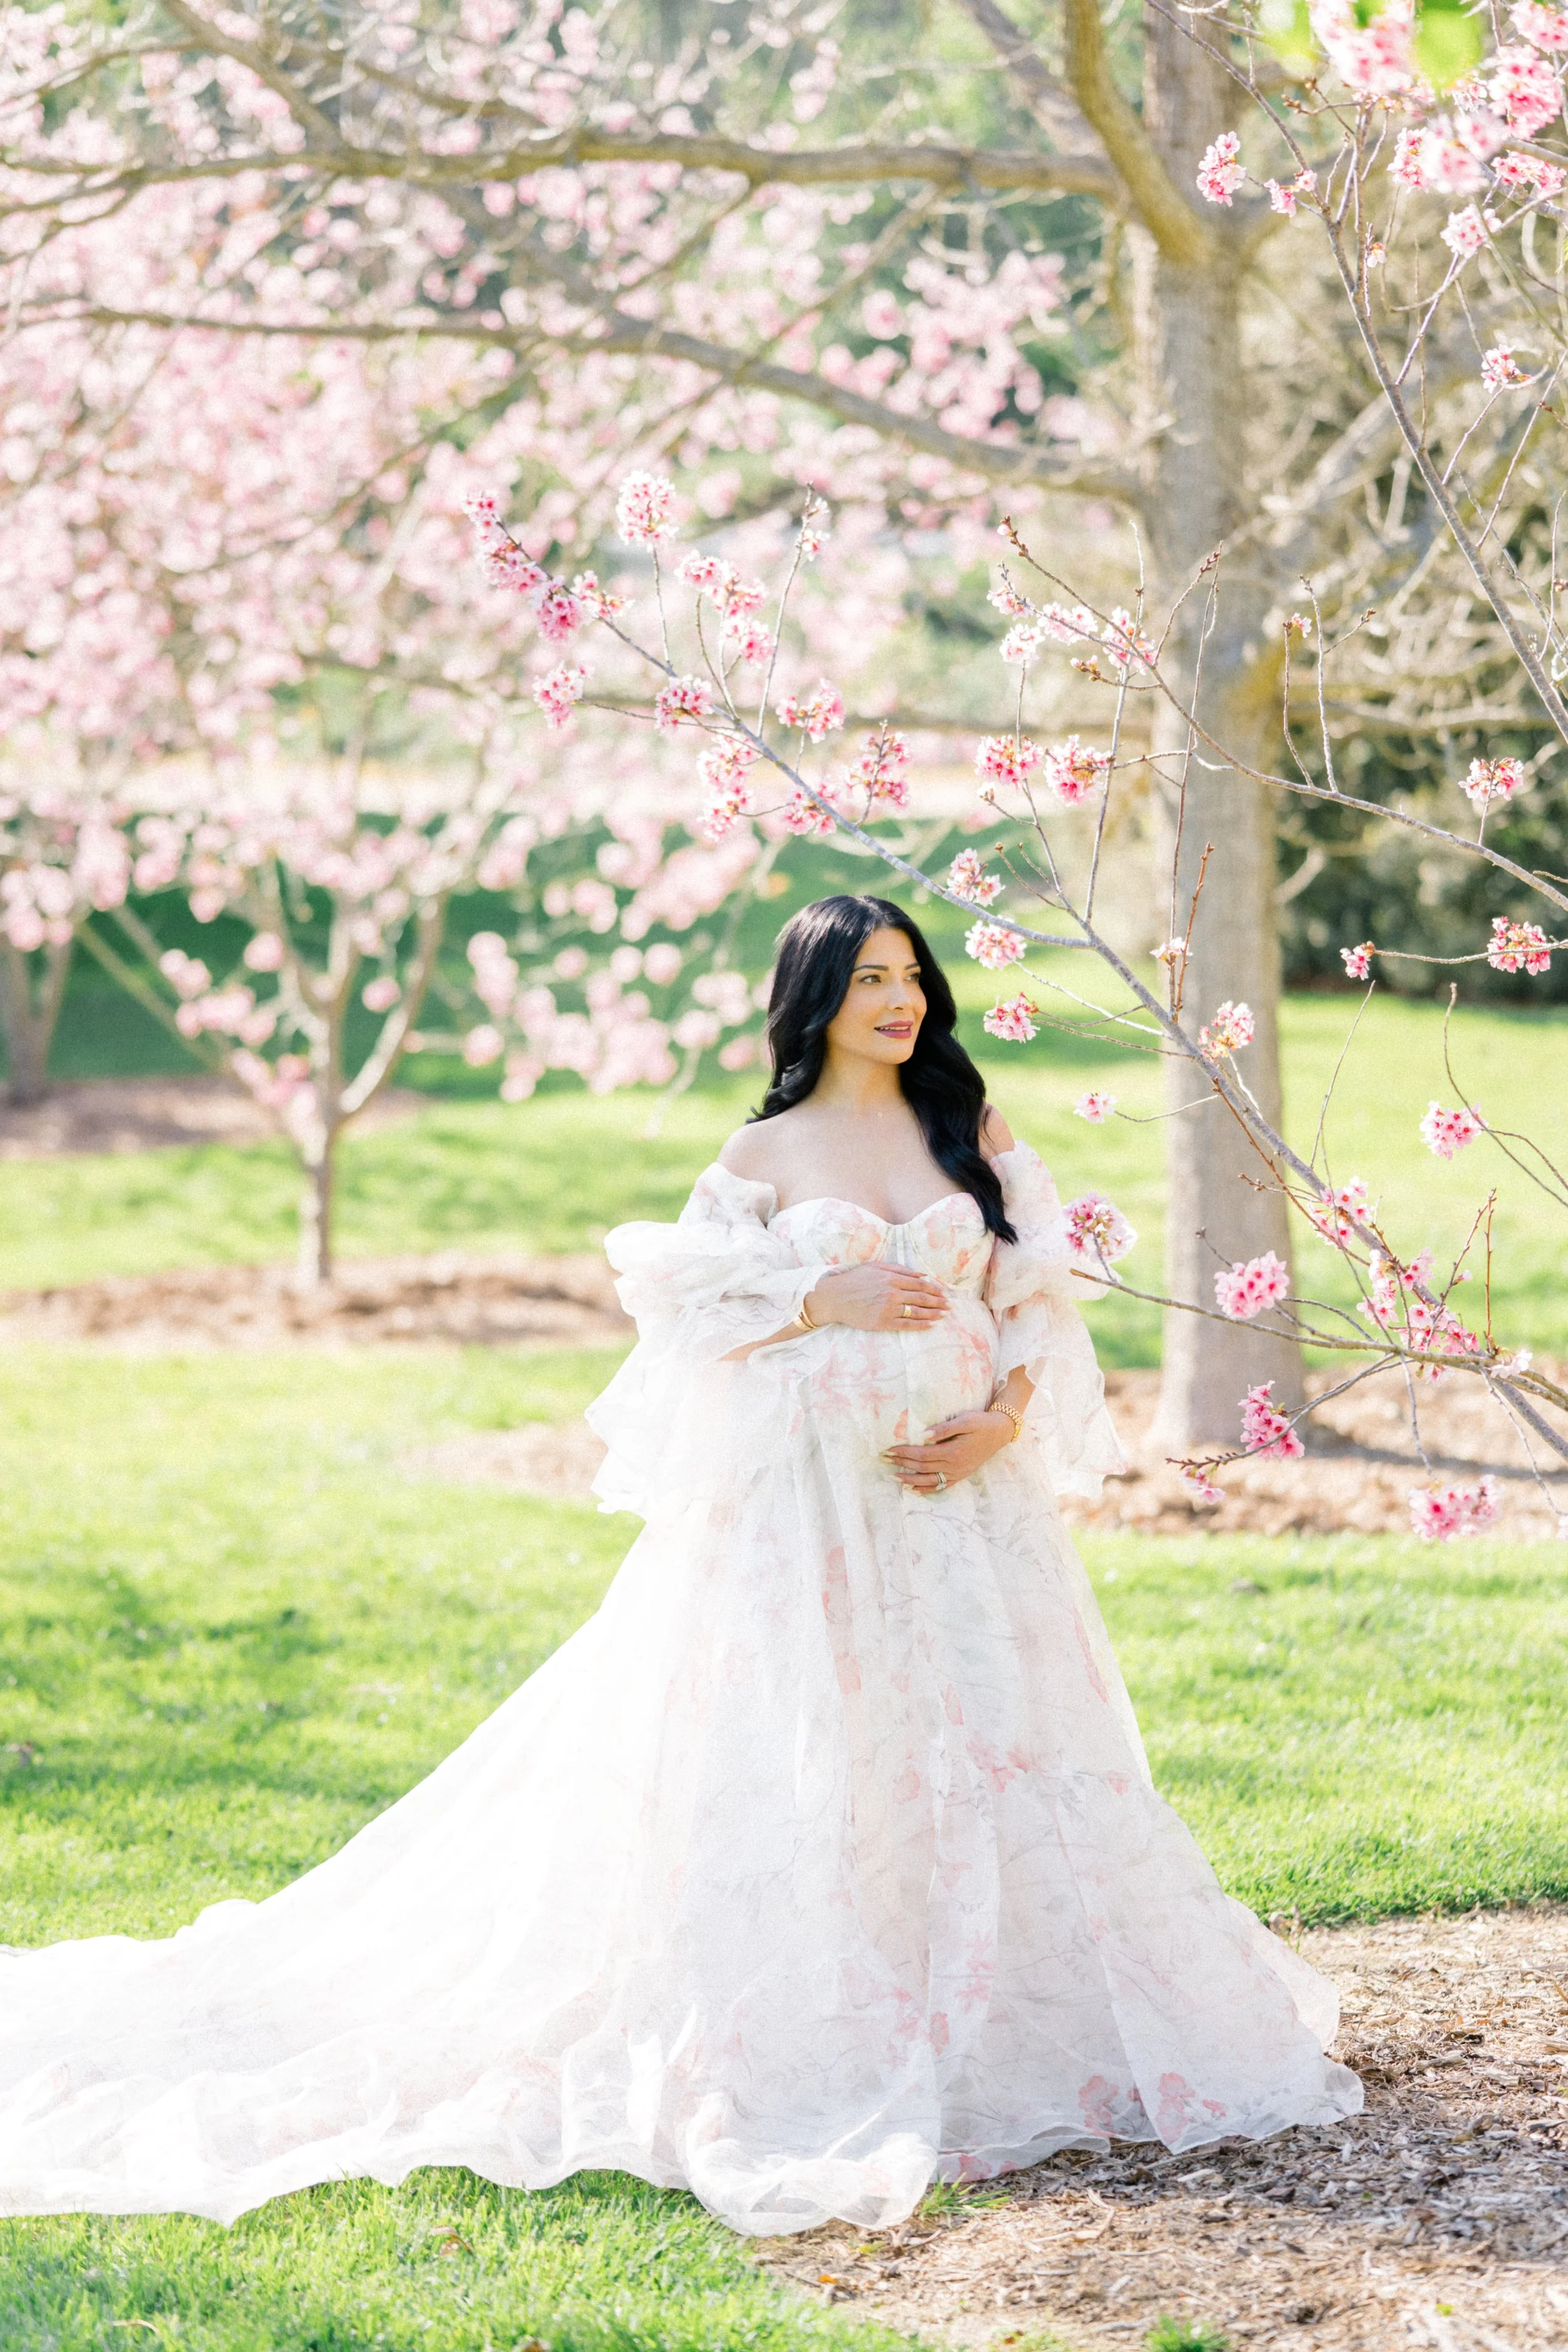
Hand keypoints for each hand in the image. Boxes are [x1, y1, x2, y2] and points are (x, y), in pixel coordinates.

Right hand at [806, 1263, 948, 1331]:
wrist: (835, 1297)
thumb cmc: (855, 1280)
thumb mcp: (876, 1267)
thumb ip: (900, 1269)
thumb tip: (923, 1274)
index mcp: (892, 1278)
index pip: (920, 1284)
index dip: (935, 1289)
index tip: (944, 1293)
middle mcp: (892, 1293)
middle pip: (922, 1298)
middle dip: (938, 1302)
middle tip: (949, 1305)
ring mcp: (888, 1309)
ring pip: (917, 1312)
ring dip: (933, 1314)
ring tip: (944, 1315)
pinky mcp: (883, 1322)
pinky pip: (906, 1325)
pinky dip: (920, 1325)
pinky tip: (931, 1325)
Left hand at [885, 1409, 1014, 1491]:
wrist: (1000, 1432)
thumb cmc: (981, 1423)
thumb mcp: (964, 1420)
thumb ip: (943, 1429)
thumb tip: (922, 1435)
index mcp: (953, 1451)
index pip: (922, 1454)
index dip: (904, 1452)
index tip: (889, 1449)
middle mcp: (954, 1466)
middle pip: (922, 1467)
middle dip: (901, 1463)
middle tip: (884, 1459)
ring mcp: (957, 1473)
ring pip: (929, 1480)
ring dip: (909, 1479)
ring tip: (893, 1477)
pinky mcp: (960, 1476)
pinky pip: (940, 1486)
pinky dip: (925, 1489)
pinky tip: (912, 1488)